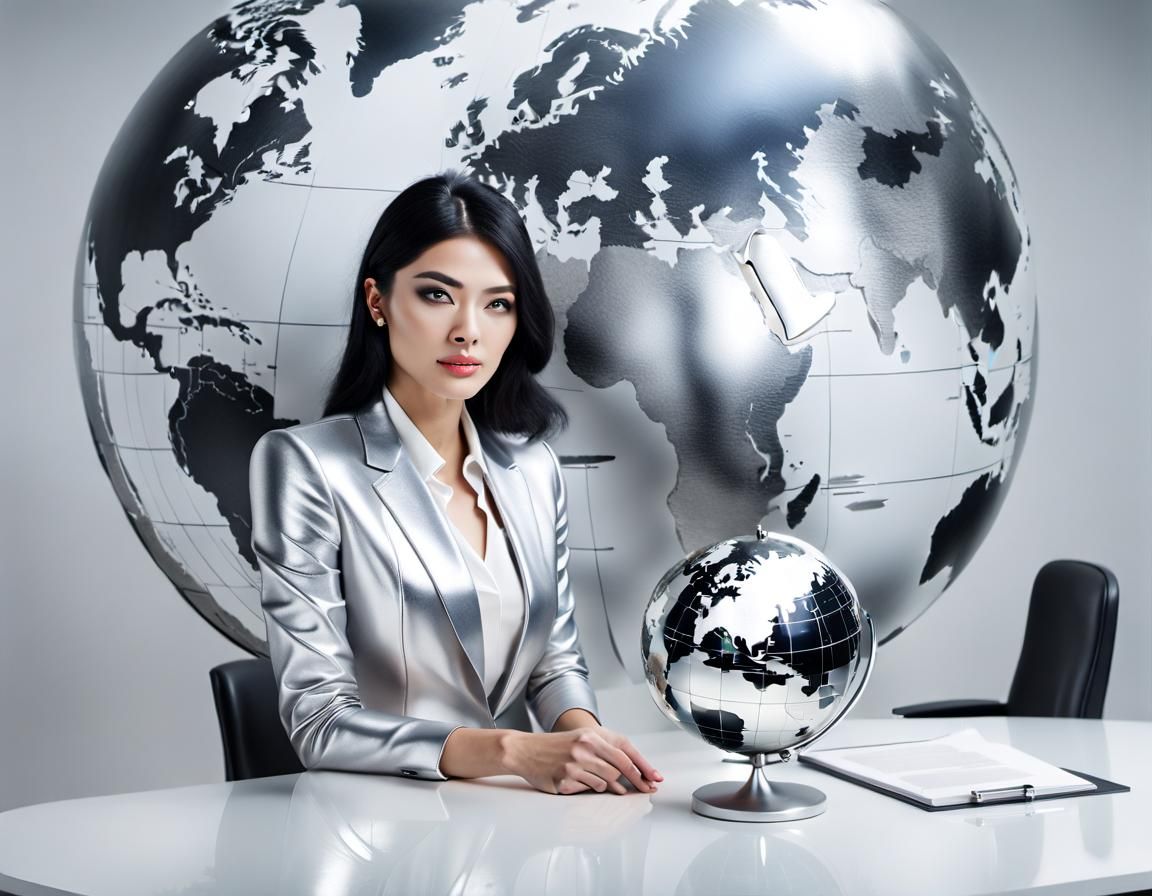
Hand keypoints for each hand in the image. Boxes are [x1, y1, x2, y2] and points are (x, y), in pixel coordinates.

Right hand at [501, 727, 662, 795]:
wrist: (524, 750)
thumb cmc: (555, 746)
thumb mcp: (581, 738)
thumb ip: (603, 749)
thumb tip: (629, 768)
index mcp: (591, 735)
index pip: (625, 751)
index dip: (643, 766)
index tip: (655, 778)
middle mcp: (585, 746)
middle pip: (620, 768)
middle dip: (635, 781)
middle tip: (644, 790)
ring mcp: (575, 763)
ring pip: (606, 781)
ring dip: (611, 786)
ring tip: (607, 785)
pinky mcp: (565, 778)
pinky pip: (589, 788)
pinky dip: (592, 789)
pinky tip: (586, 783)